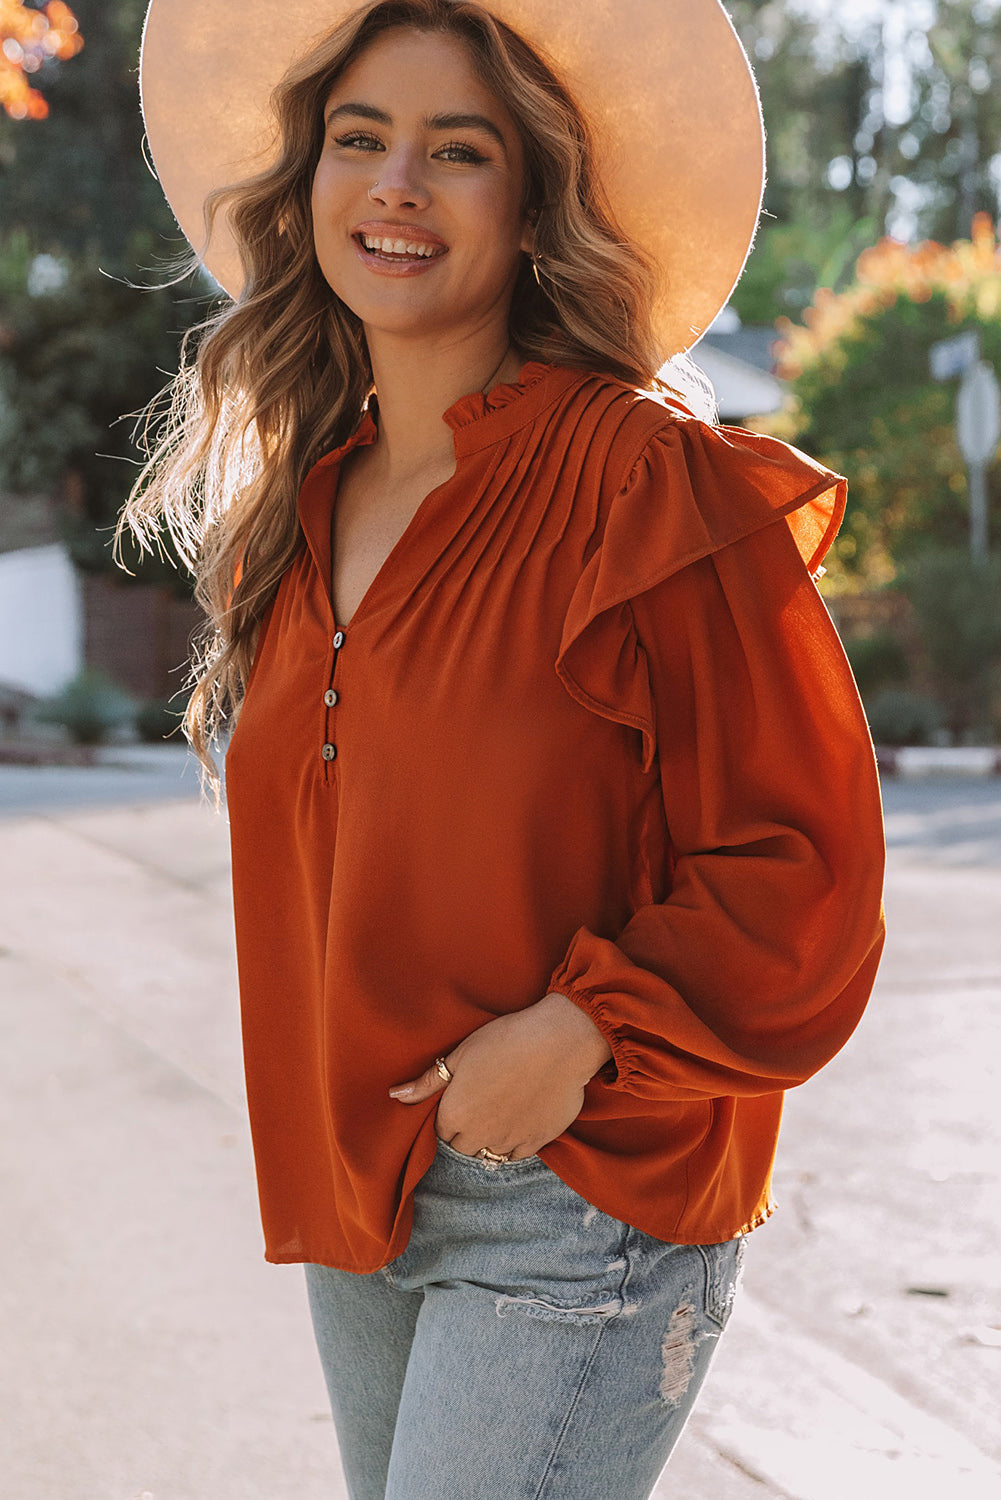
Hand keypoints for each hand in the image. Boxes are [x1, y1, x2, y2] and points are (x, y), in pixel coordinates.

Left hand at [387, 993, 612, 1160]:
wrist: (559, 1042)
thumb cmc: (506, 1040)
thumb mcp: (460, 1054)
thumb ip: (427, 1082)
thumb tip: (395, 1095)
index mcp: (455, 1114)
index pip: (440, 1132)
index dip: (449, 1116)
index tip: (461, 1101)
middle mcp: (479, 1135)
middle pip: (462, 1149)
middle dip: (465, 1133)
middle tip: (480, 1106)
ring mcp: (509, 1142)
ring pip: (489, 1156)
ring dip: (489, 1142)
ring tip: (499, 1114)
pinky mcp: (537, 1141)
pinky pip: (517, 1155)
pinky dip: (514, 1144)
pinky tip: (519, 1119)